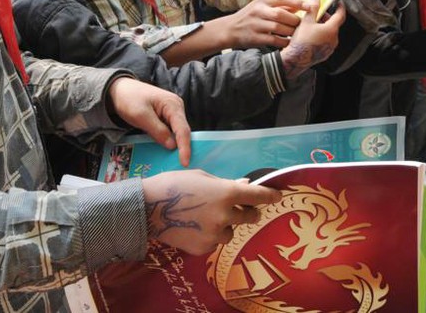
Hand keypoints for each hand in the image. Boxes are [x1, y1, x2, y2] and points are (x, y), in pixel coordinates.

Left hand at [108, 77, 191, 166]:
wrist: (119, 90)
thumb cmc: (129, 99)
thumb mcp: (141, 116)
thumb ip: (157, 130)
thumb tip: (172, 146)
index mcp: (173, 104)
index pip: (182, 129)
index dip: (185, 147)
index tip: (185, 163)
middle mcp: (176, 108)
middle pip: (182, 131)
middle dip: (183, 148)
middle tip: (182, 165)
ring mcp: (171, 112)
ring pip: (176, 132)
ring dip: (175, 145)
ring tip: (176, 161)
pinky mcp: (165, 117)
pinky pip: (170, 131)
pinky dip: (168, 140)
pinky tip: (166, 151)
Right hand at [141, 170, 281, 254]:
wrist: (148, 208)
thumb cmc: (174, 185)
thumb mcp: (202, 177)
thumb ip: (225, 184)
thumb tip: (244, 186)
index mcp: (227, 193)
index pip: (257, 196)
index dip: (270, 196)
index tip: (277, 196)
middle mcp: (225, 215)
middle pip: (249, 217)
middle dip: (247, 212)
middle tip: (238, 208)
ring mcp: (215, 234)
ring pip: (230, 231)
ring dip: (225, 225)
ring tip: (205, 217)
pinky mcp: (204, 248)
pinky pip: (214, 242)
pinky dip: (209, 235)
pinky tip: (194, 227)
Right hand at [221, 0, 303, 48]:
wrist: (230, 29)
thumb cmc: (250, 16)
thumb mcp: (262, 6)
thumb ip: (280, 6)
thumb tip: (301, 5)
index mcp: (263, 0)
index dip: (298, 2)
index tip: (310, 6)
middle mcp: (259, 11)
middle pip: (282, 14)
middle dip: (295, 20)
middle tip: (303, 25)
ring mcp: (256, 24)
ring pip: (279, 27)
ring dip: (290, 31)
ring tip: (296, 34)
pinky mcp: (255, 38)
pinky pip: (274, 40)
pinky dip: (284, 41)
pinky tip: (288, 42)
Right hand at [280, 1, 345, 78]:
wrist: (296, 59)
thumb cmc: (302, 41)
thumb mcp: (306, 21)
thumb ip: (313, 8)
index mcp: (331, 29)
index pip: (341, 15)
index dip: (340, 8)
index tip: (339, 3)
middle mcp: (334, 39)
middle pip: (334, 24)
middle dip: (326, 17)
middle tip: (317, 14)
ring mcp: (330, 47)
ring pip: (330, 33)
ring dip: (323, 27)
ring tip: (311, 25)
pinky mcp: (325, 53)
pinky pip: (326, 41)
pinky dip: (321, 36)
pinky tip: (311, 35)